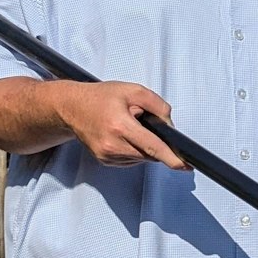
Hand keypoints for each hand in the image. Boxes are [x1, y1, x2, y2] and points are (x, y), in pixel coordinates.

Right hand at [56, 80, 188, 169]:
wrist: (72, 107)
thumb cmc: (101, 97)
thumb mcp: (134, 91)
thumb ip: (158, 105)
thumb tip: (170, 125)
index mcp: (119, 126)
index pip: (152, 146)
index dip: (171, 157)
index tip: (185, 166)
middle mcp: (112, 144)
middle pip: (150, 154)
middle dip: (155, 142)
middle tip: (142, 124)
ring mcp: (107, 155)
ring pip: (142, 158)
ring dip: (144, 146)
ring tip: (129, 127)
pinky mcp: (104, 160)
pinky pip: (131, 160)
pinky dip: (134, 150)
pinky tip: (124, 136)